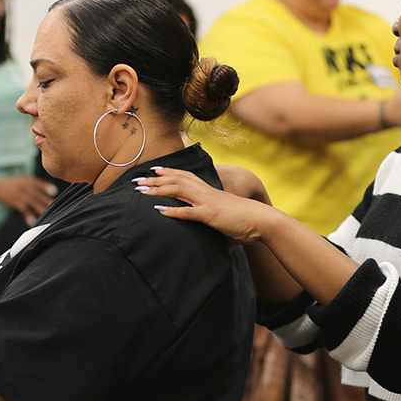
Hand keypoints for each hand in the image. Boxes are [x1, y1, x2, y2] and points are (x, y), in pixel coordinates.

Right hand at [0, 175, 57, 224]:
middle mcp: (25, 187)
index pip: (39, 183)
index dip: (47, 187)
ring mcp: (20, 195)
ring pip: (33, 203)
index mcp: (28, 180)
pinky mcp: (15, 203)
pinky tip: (33, 222)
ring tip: (48, 217)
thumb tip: (52, 191)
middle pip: (38, 195)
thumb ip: (35, 185)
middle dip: (47, 201)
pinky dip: (28, 216)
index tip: (55, 191)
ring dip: (41, 210)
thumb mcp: (23, 180)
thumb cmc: (13, 184)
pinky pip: (24, 210)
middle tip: (57, 207)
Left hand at [135, 167, 276, 244]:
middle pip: (177, 180)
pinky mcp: (210, 215)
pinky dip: (172, 210)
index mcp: (210, 191)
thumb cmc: (247, 221)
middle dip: (155, 179)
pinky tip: (158, 210)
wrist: (263, 221)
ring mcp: (208, 202)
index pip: (186, 176)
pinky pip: (188, 211)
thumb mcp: (226, 215)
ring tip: (141, 191)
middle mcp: (207, 192)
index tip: (153, 170)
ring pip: (178, 190)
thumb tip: (212, 229)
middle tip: (137, 181)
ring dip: (158, 189)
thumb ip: (215, 218)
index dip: (169, 172)